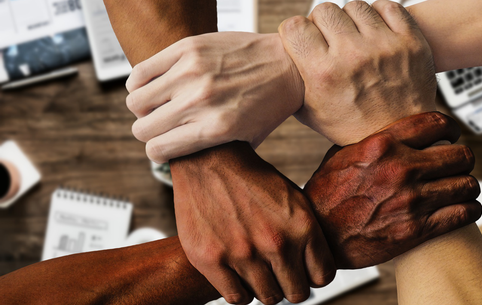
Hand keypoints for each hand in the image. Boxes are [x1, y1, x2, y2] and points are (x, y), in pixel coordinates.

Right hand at [125, 33, 303, 162]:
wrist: (289, 65)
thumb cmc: (269, 105)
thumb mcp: (247, 140)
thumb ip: (214, 152)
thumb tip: (182, 161)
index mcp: (216, 128)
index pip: (158, 149)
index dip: (157, 153)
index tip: (162, 149)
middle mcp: (201, 101)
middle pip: (142, 128)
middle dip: (148, 132)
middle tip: (161, 127)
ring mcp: (192, 72)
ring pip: (135, 100)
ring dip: (143, 108)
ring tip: (159, 105)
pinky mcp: (187, 48)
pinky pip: (141, 71)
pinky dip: (140, 82)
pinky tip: (155, 85)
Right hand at [170, 142, 334, 304]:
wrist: (210, 159)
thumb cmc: (253, 180)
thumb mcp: (294, 198)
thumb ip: (308, 234)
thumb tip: (318, 270)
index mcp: (302, 226)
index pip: (322, 277)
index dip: (313, 275)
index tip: (303, 269)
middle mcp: (276, 243)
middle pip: (297, 293)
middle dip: (291, 284)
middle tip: (279, 272)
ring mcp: (243, 254)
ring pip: (269, 297)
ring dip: (266, 287)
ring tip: (258, 269)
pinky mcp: (211, 260)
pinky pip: (238, 298)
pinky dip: (241, 291)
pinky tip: (239, 274)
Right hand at [279, 0, 436, 145]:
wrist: (399, 135)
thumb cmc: (352, 126)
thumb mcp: (311, 112)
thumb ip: (293, 82)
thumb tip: (277, 59)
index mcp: (323, 74)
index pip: (295, 26)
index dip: (296, 32)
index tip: (303, 40)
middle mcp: (353, 56)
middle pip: (324, 10)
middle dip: (322, 24)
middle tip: (330, 41)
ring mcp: (384, 46)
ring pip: (355, 6)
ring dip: (350, 20)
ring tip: (354, 38)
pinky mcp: (410, 41)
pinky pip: (388, 7)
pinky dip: (378, 16)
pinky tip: (375, 33)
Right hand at [304, 112, 481, 267]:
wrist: (320, 238)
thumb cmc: (325, 197)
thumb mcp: (340, 156)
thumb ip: (370, 141)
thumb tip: (389, 132)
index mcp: (382, 145)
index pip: (436, 124)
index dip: (451, 128)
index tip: (452, 134)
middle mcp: (401, 169)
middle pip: (460, 155)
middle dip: (462, 159)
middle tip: (458, 165)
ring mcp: (412, 200)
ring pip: (467, 184)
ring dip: (467, 186)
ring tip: (461, 188)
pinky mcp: (417, 229)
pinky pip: (464, 213)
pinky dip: (469, 210)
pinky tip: (463, 208)